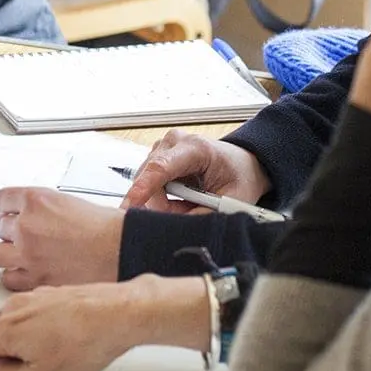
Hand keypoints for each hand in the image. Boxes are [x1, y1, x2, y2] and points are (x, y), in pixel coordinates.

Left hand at [0, 187, 123, 290]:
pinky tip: (25, 274)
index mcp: (36, 201)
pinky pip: (9, 279)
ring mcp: (27, 254)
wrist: (122, 251)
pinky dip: (15, 277)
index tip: (1, 211)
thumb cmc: (107, 229)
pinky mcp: (34, 279)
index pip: (1, 200)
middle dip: (10, 232)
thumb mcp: (71, 203)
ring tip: (17, 256)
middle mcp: (26, 226)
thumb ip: (46, 210)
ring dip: (5, 255)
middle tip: (22, 237)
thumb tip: (38, 218)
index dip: (1, 207)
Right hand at [0, 276, 209, 370]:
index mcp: (5, 330)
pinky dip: (46, 334)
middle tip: (39, 370)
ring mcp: (32, 299)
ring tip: (64, 354)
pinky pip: (36, 320)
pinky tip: (72, 340)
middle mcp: (13, 309)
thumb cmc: (85, 340)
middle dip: (7, 358)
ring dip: (30, 346)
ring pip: (17, 331)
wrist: (120, 311)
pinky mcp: (50, 295)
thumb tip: (0, 370)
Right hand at [122, 129, 269, 213]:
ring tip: (188, 203)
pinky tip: (180, 197)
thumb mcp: (230, 200)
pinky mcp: (157, 155)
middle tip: (187, 213)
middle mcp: (174, 141)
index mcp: (195, 148)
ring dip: (164, 202)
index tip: (129, 207)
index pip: (161, 168)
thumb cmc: (239, 176)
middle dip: (163, 205)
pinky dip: (163, 197)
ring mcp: (163, 147)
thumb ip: (202, 215)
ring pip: (147, 184)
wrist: (242, 164)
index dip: (142, 188)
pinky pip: (149, 184)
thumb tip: (177, 228)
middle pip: (149, 179)